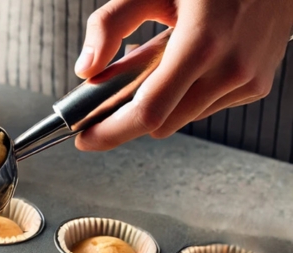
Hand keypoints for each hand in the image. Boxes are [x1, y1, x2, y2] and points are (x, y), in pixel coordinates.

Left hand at [73, 0, 292, 150]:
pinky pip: (205, 108)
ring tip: (159, 63)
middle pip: (161, 124)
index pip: (148, 111)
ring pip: (181, 119)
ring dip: (161, 103)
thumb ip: (109, 24)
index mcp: (202, 43)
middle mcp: (230, 69)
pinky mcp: (256, 87)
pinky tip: (186, 65)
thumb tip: (86, 68)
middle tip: (114, 90)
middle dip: (130, 115)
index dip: (111, 131)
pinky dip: (186, 96)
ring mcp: (247, 81)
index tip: (86, 138)